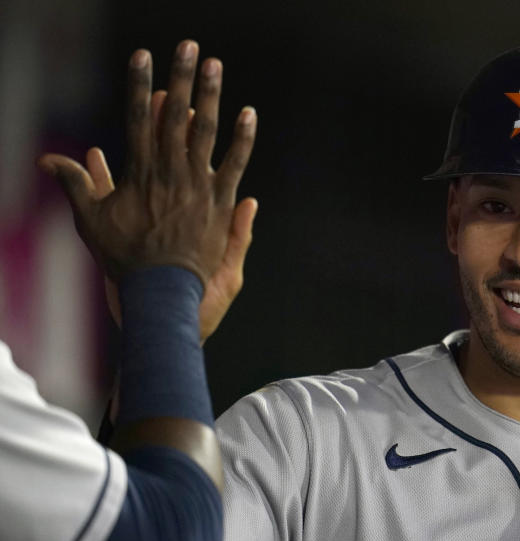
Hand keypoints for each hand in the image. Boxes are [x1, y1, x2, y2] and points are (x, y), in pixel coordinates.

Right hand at [38, 40, 256, 286]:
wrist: (160, 291)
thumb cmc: (124, 258)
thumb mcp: (90, 221)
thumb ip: (74, 184)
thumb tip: (46, 160)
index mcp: (139, 172)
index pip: (139, 117)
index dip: (141, 85)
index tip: (143, 57)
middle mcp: (169, 172)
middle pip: (175, 115)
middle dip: (181, 78)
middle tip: (188, 47)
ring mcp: (197, 185)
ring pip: (205, 132)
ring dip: (210, 96)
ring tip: (215, 66)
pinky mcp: (219, 202)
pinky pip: (234, 164)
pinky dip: (243, 139)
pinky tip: (249, 113)